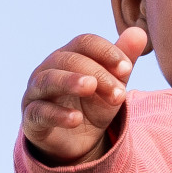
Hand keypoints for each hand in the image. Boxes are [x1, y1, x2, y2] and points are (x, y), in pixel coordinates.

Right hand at [21, 27, 148, 163]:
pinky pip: (39, 112)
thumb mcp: (113, 84)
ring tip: (90, 87)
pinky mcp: (32, 118)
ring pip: (48, 80)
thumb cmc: (94, 105)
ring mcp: (36, 92)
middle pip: (70, 60)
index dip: (106, 52)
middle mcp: (49, 69)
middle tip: (119, 93)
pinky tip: (76, 119)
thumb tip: (139, 32)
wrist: (78, 141)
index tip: (127, 69)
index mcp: (69, 55)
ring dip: (70, 81)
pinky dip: (57, 114)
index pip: (85, 42)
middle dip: (98, 74)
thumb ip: (124, 60)